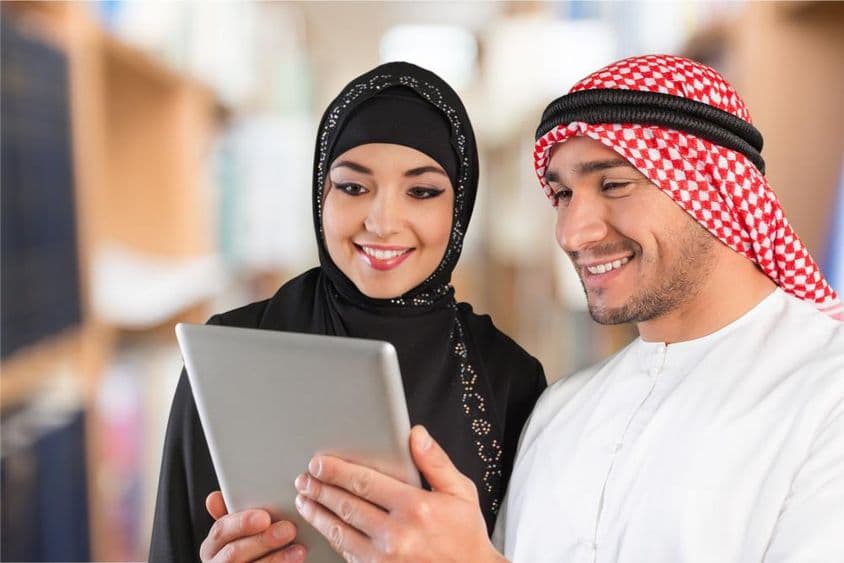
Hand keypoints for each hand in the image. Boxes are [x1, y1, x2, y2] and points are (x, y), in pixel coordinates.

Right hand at [200, 490, 305, 561]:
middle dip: (263, 540)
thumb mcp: (240, 531)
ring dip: (276, 559)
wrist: (261, 562)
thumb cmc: (251, 548)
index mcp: (213, 546)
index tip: (265, 517)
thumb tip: (215, 497)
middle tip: (289, 529)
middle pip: (234, 553)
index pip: (221, 531)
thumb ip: (233, 514)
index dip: (242, 522)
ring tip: (299, 550)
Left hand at [294, 425, 507, 561]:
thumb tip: (416, 435)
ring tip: (305, 501)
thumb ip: (435, 462)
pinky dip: (332, 538)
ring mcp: (385, 559)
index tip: (320, 463)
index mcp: (415, 508)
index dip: (337, 471)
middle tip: (304, 479)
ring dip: (318, 514)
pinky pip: (348, 554)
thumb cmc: (465, 535)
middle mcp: (397, 534)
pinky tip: (324, 526)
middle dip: (321, 490)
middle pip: (346, 506)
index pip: (365, 482)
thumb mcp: (460, 492)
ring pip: (340, 532)